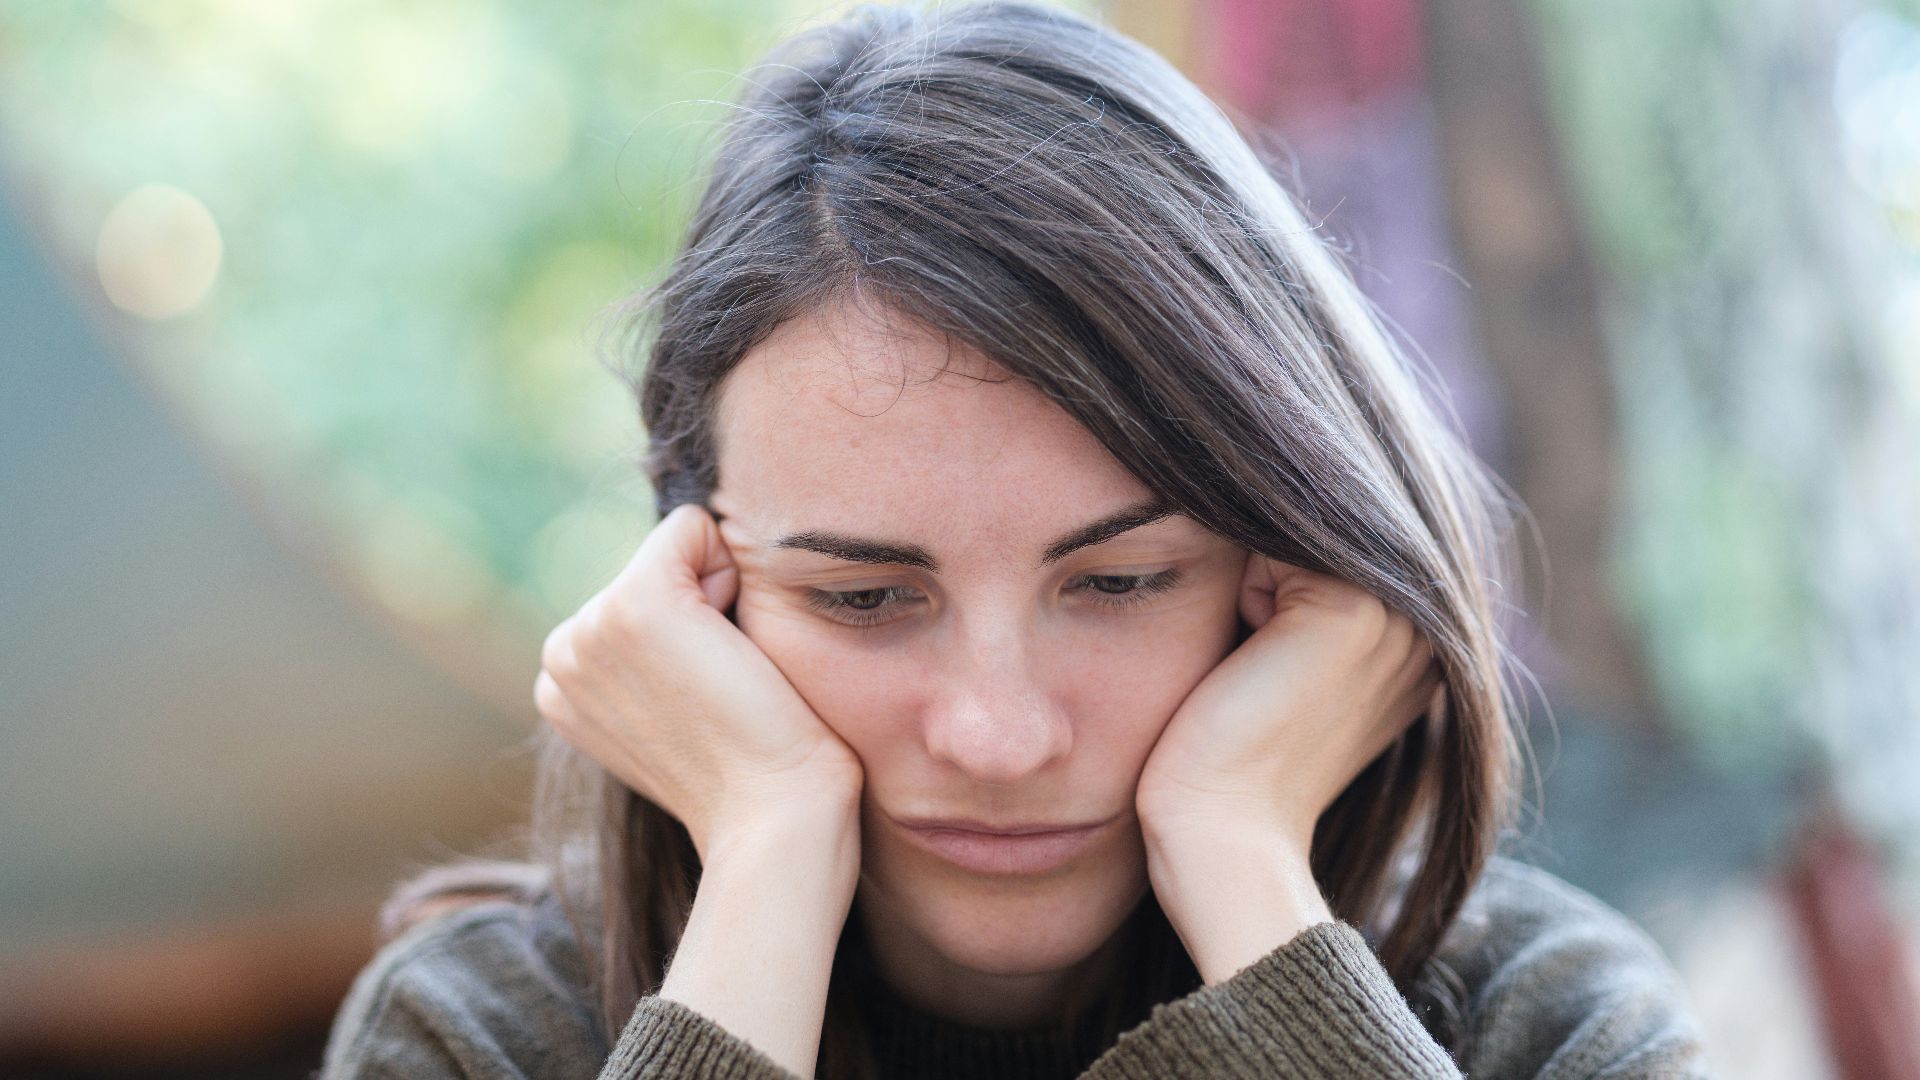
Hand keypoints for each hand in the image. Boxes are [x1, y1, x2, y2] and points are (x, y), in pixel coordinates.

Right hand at [534, 503, 863, 861]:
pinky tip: (734, 649)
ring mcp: (591, 629)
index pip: (636, 597)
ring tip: (726, 680)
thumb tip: (690, 607)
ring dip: (721, 599)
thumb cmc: (753, 771)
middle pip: (657, 566)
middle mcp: (562, 654)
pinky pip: (692, 528)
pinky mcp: (635, 605)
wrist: (774, 816)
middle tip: (721, 693)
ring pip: (677, 549)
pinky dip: (731, 570)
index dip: (693, 634)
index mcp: (562, 685)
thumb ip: (656, 660)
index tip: (706, 701)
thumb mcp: (677, 708)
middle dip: (704, 610)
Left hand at [1135, 554, 1442, 855]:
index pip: (1339, 545)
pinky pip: (1268, 543)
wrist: (1224, 832)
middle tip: (1264, 671)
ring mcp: (1404, 613)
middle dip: (1271, 581)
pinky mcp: (1355, 609)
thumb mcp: (1302, 666)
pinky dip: (1240, 593)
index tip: (1277, 673)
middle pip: (1321, 530)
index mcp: (1431, 642)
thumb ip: (1324, 602)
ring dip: (1255, 586)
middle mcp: (1433, 624)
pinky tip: (1253, 663)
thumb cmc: (1236, 758)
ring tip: (1261, 668)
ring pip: (1296, 532)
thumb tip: (1295, 518)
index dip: (1281, 591)